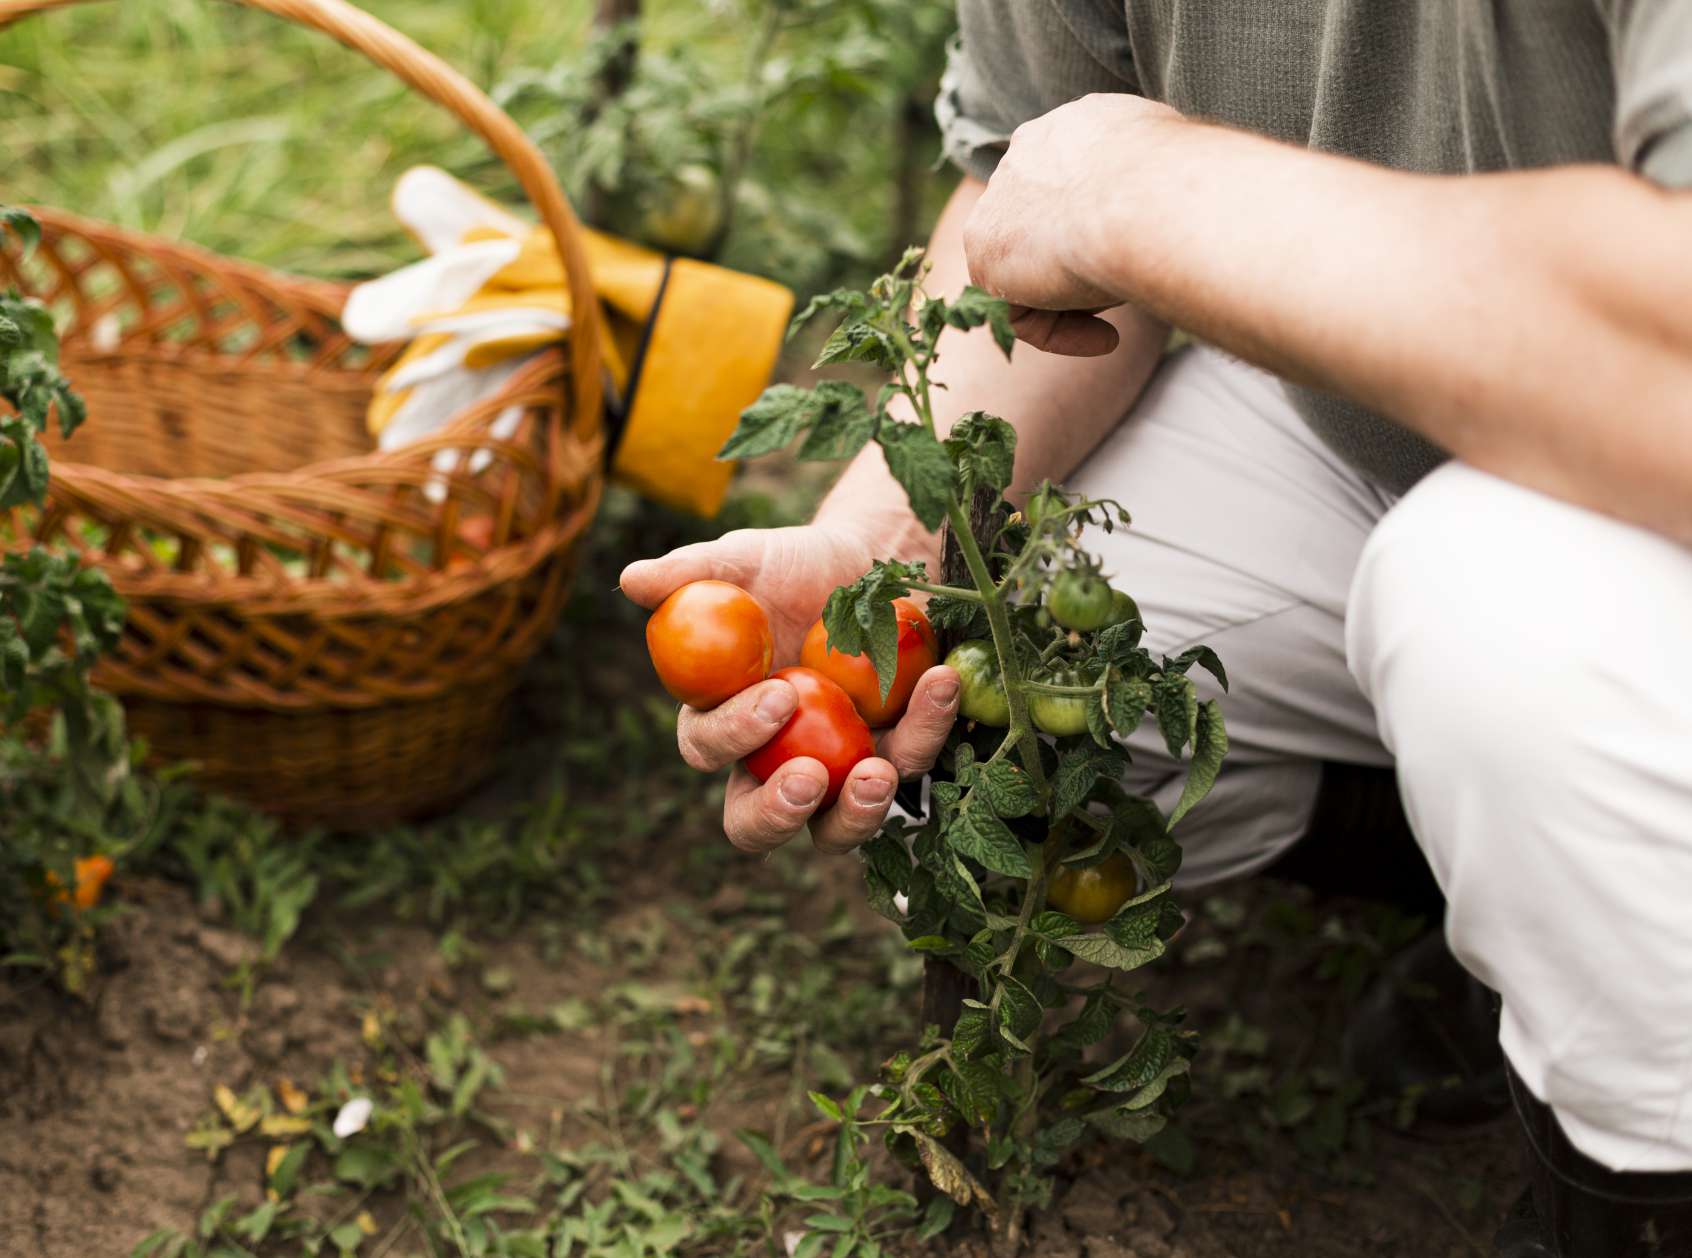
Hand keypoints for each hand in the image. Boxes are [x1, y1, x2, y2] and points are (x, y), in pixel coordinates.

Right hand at [620, 524, 957, 854]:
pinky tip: (940, 682)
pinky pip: (912, 762)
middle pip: (756, 823)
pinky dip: (928, 728)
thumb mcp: (747, 558)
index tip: (776, 699)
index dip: (733, 735)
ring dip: (858, 812)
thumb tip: (631, 580)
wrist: (872, 559)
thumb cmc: (794, 565)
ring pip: (836, 828)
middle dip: (777, 814)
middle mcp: (773, 761)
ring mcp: (838, 770)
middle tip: (809, 782)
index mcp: (723, 719)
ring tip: (879, 773)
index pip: (708, 748)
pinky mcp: (898, 755)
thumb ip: (693, 571)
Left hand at [964, 93, 1183, 355]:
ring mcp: (999, 200)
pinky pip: (1016, 310)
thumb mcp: (1178, 171)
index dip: (1096, 229)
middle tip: (1124, 291)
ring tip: (1123, 308)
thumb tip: (1175, 211)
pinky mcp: (985, 249)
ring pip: (1029, 270)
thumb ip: (1154, 186)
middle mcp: (1028, 152)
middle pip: (1043, 228)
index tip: (1131, 257)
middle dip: (1077, 267)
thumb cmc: (1184, 186)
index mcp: (1074, 127)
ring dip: (1075, 300)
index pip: (1069, 184)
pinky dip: (1061, 334)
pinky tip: (1108, 339)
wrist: (1151, 198)